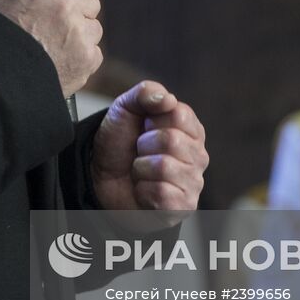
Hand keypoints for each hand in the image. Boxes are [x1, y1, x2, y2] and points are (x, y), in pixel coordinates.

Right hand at [0, 0, 102, 96]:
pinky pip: (95, 54)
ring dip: (81, 36)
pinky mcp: (87, 60)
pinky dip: (82, 59)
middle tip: (59, 25)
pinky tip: (62, 64)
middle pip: (91, 1)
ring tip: (57, 49)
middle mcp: (68, 6)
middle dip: (79, 12)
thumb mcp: (3, 3)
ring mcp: (80, 34)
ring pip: (95, 29)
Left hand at [91, 81, 207, 211]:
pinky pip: (162, 192)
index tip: (144, 127)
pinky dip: (143, 190)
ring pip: (164, 167)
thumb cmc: (120, 143)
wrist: (101, 177)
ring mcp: (193, 182)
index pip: (178, 113)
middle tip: (139, 151)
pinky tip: (143, 189)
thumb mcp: (125, 108)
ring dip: (141, 168)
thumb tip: (168, 99)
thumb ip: (145, 93)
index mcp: (191, 128)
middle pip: (171, 140)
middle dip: (143, 145)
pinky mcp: (183, 206)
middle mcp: (198, 155)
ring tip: (140, 171)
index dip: (152, 119)